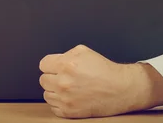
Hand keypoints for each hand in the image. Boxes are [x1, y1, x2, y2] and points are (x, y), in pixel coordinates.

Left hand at [39, 45, 162, 118]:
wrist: (119, 88)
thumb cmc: (104, 70)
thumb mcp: (83, 51)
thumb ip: (65, 54)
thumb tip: (55, 60)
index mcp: (66, 65)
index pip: (43, 64)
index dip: (51, 64)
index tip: (56, 67)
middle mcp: (63, 82)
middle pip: (43, 79)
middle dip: (52, 77)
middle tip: (64, 77)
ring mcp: (65, 98)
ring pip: (46, 94)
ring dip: (54, 90)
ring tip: (68, 87)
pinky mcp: (69, 111)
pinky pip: (53, 107)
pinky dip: (59, 103)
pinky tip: (70, 97)